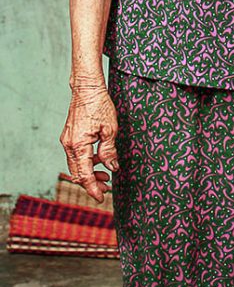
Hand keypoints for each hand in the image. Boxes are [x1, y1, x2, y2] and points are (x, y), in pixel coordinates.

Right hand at [59, 85, 118, 202]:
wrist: (87, 88)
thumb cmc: (99, 105)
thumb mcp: (110, 129)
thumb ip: (109, 151)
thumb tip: (112, 167)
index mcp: (78, 146)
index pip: (84, 175)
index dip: (93, 189)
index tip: (101, 198)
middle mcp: (69, 145)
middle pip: (77, 173)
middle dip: (91, 183)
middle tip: (106, 188)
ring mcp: (67, 140)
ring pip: (76, 165)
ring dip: (89, 172)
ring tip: (106, 174)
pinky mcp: (69, 136)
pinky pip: (76, 155)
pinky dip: (86, 161)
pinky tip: (99, 158)